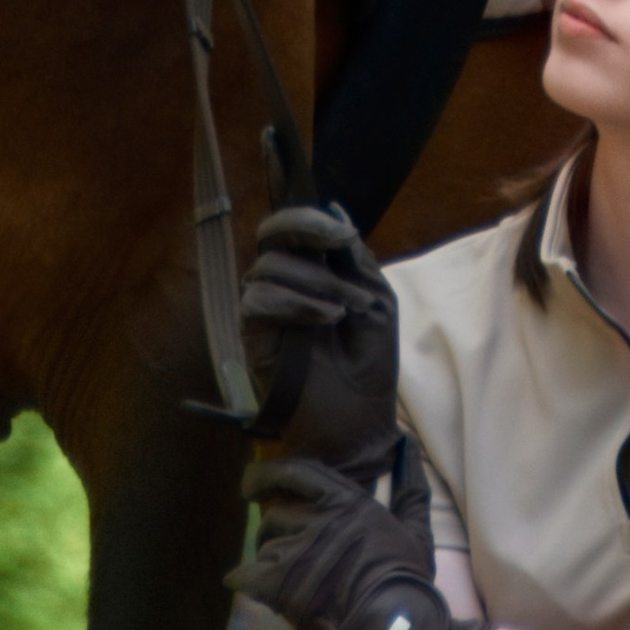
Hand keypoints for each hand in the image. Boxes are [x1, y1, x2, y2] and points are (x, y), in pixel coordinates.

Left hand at [231, 450, 491, 629]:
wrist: (395, 626)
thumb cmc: (406, 578)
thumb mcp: (414, 528)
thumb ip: (409, 487)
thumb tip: (410, 445)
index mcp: (346, 501)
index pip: (295, 472)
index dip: (266, 475)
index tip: (252, 485)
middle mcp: (318, 519)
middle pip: (275, 513)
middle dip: (274, 529)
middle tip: (282, 548)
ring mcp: (298, 550)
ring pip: (264, 542)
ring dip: (267, 556)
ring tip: (281, 574)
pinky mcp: (281, 584)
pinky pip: (246, 573)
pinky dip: (243, 578)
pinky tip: (243, 582)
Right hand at [241, 203, 403, 473]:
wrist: (360, 421)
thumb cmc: (371, 364)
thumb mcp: (377, 301)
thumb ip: (356, 258)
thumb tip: (335, 209)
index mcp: (315, 271)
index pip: (296, 228)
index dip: (310, 219)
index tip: (343, 232)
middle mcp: (285, 285)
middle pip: (271, 234)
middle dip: (303, 227)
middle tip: (337, 241)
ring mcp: (267, 311)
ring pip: (269, 267)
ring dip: (315, 280)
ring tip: (346, 308)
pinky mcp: (253, 338)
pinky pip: (258, 300)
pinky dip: (295, 303)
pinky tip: (326, 318)